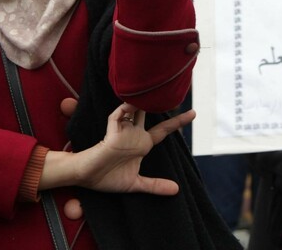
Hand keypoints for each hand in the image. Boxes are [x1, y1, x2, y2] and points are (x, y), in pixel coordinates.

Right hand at [40, 104, 194, 195]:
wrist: (88, 178)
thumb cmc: (108, 178)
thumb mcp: (136, 183)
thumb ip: (155, 185)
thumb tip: (176, 190)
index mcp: (142, 144)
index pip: (163, 130)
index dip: (177, 122)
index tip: (193, 113)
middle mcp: (134, 134)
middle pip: (149, 114)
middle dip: (158, 102)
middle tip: (171, 91)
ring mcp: (123, 132)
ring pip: (133, 110)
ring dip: (142, 102)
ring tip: (153, 93)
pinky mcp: (111, 133)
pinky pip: (117, 116)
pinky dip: (123, 110)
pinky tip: (130, 105)